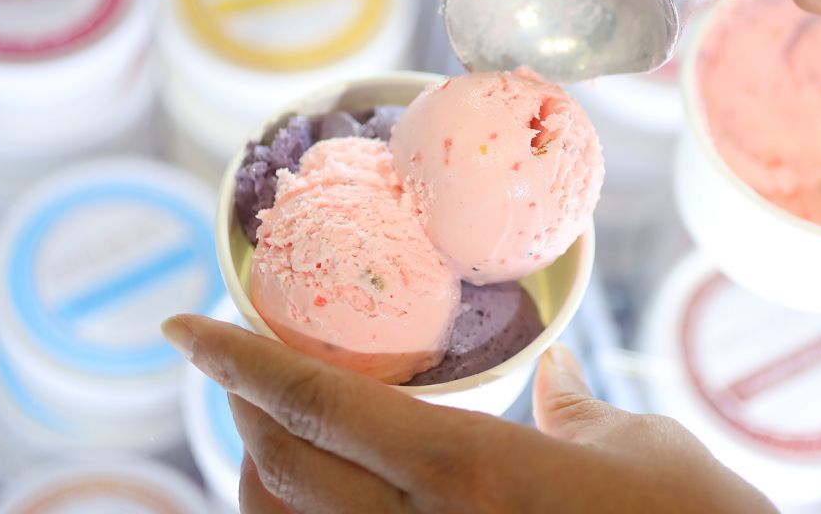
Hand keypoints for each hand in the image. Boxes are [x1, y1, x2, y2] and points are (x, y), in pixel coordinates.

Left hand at [161, 314, 776, 513]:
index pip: (316, 403)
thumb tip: (549, 373)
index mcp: (466, 470)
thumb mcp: (637, 448)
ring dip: (264, 475)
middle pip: (279, 469)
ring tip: (277, 432)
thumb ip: (575, 407)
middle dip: (242, 411)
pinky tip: (334, 492)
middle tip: (239, 367)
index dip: (236, 361)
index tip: (183, 328)